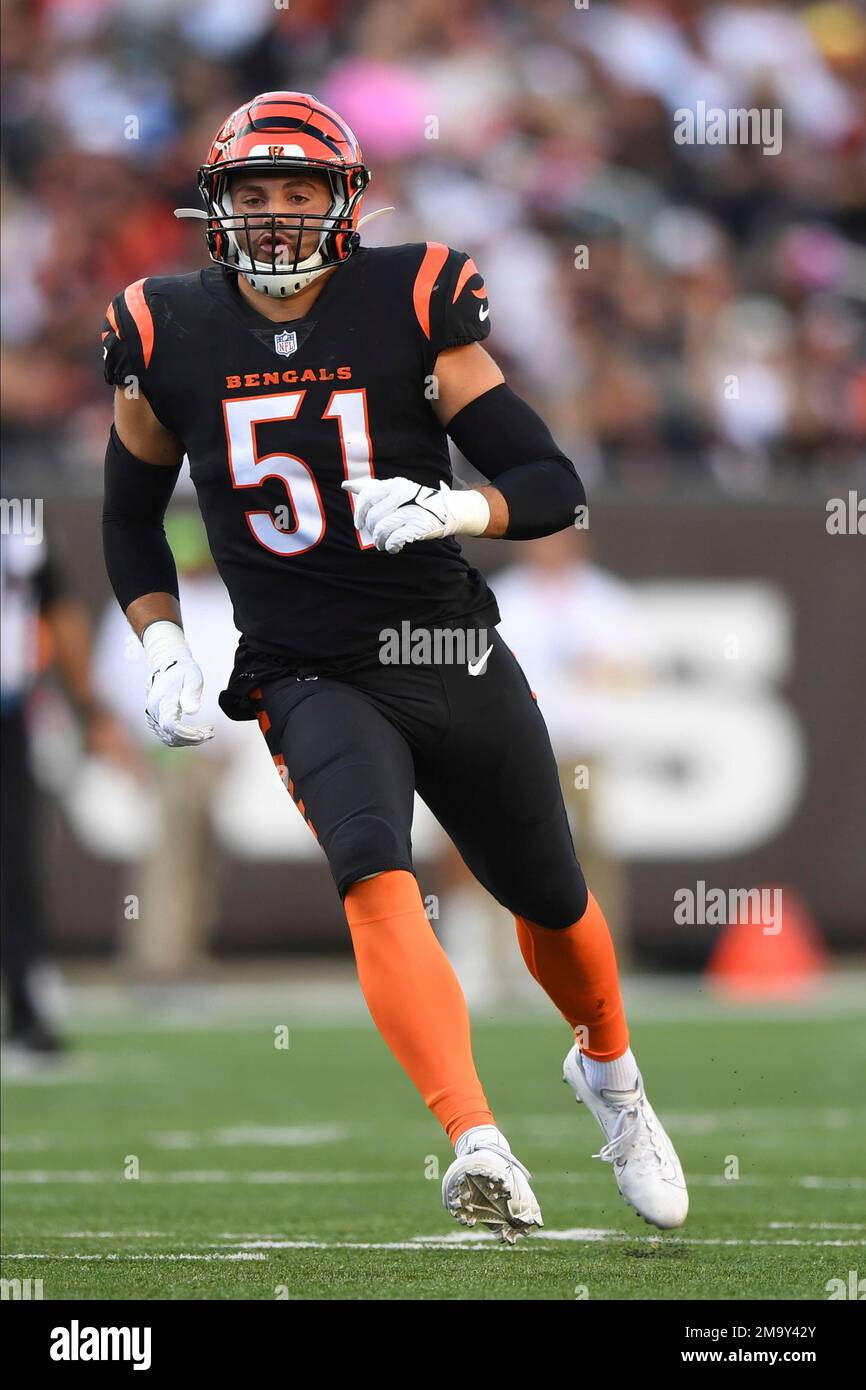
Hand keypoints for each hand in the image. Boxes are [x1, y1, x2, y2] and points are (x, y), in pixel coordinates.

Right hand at [142, 621, 213, 747]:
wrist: (168, 665)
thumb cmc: (183, 670)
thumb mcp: (192, 676)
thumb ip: (192, 692)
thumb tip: (192, 712)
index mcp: (162, 700)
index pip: (170, 725)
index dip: (186, 734)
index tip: (203, 734)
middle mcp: (153, 711)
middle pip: (170, 734)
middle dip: (192, 738)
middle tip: (211, 734)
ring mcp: (152, 716)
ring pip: (168, 738)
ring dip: (188, 740)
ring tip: (207, 734)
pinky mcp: (154, 720)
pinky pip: (166, 736)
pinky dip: (181, 739)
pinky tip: (196, 734)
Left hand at [342, 476, 488, 554]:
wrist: (446, 510)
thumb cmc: (415, 500)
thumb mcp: (394, 489)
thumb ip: (370, 487)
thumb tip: (345, 485)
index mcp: (393, 485)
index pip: (367, 497)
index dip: (359, 513)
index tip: (359, 525)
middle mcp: (401, 496)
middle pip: (374, 518)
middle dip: (372, 532)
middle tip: (376, 538)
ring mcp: (410, 511)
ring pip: (382, 530)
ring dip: (380, 542)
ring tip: (384, 544)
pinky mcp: (418, 526)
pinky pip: (395, 539)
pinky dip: (391, 546)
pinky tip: (394, 547)